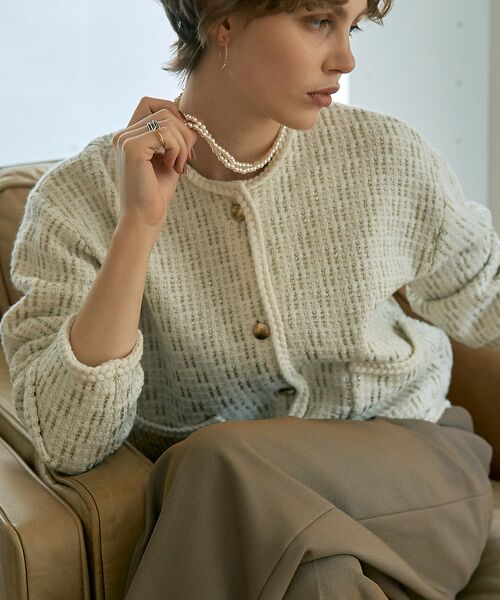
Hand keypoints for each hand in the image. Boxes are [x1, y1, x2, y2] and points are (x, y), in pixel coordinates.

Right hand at [112, 96, 197, 231]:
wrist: (144, 219)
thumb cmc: (156, 193)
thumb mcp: (170, 159)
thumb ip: (175, 138)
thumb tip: (193, 120)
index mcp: (130, 136)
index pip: (151, 103)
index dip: (174, 114)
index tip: (185, 140)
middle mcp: (123, 135)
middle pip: (163, 110)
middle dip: (184, 132)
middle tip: (188, 157)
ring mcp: (125, 139)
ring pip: (167, 120)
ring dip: (183, 143)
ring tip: (180, 165)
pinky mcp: (131, 148)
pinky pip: (164, 132)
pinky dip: (177, 149)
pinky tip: (174, 167)